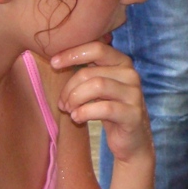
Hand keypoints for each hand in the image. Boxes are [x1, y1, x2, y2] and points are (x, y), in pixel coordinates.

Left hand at [51, 41, 151, 162]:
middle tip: (62, 103)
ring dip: (75, 99)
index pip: (96, 48)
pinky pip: (104, 108)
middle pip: (90, 72)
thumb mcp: (99, 86)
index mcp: (122, 62)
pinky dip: (84, 112)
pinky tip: (77, 118)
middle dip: (69, 88)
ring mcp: (134, 94)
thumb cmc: (109, 110)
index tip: (53, 64)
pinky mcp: (133, 114)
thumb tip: (56, 59)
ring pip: (97, 86)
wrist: (131, 140)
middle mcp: (131, 75)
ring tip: (69, 110)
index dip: (72, 54)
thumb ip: (87, 70)